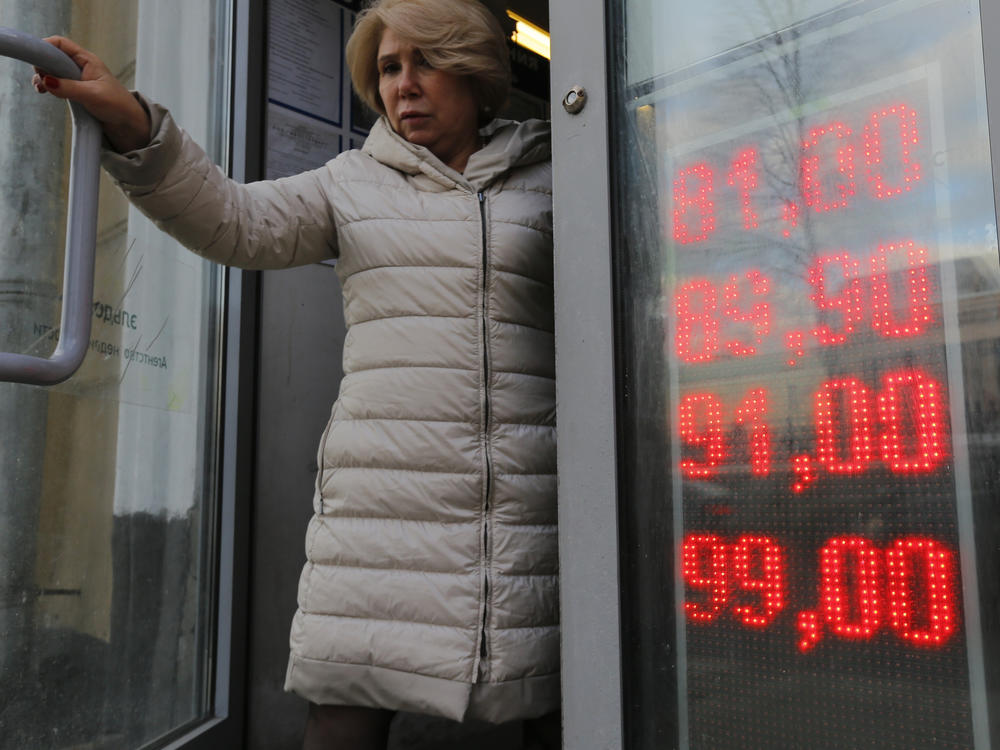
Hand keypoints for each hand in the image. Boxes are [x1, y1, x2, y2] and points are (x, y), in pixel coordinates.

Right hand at [32, 36, 150, 153]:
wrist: (129, 125)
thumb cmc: (118, 106)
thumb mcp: (92, 95)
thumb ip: (69, 87)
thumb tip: (46, 81)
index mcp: (88, 61)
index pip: (61, 44)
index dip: (46, 47)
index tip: (36, 59)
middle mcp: (81, 67)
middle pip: (53, 57)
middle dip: (42, 66)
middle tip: (39, 80)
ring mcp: (77, 80)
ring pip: (53, 72)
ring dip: (43, 78)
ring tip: (41, 89)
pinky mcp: (75, 92)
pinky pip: (57, 84)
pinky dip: (48, 87)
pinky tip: (45, 92)